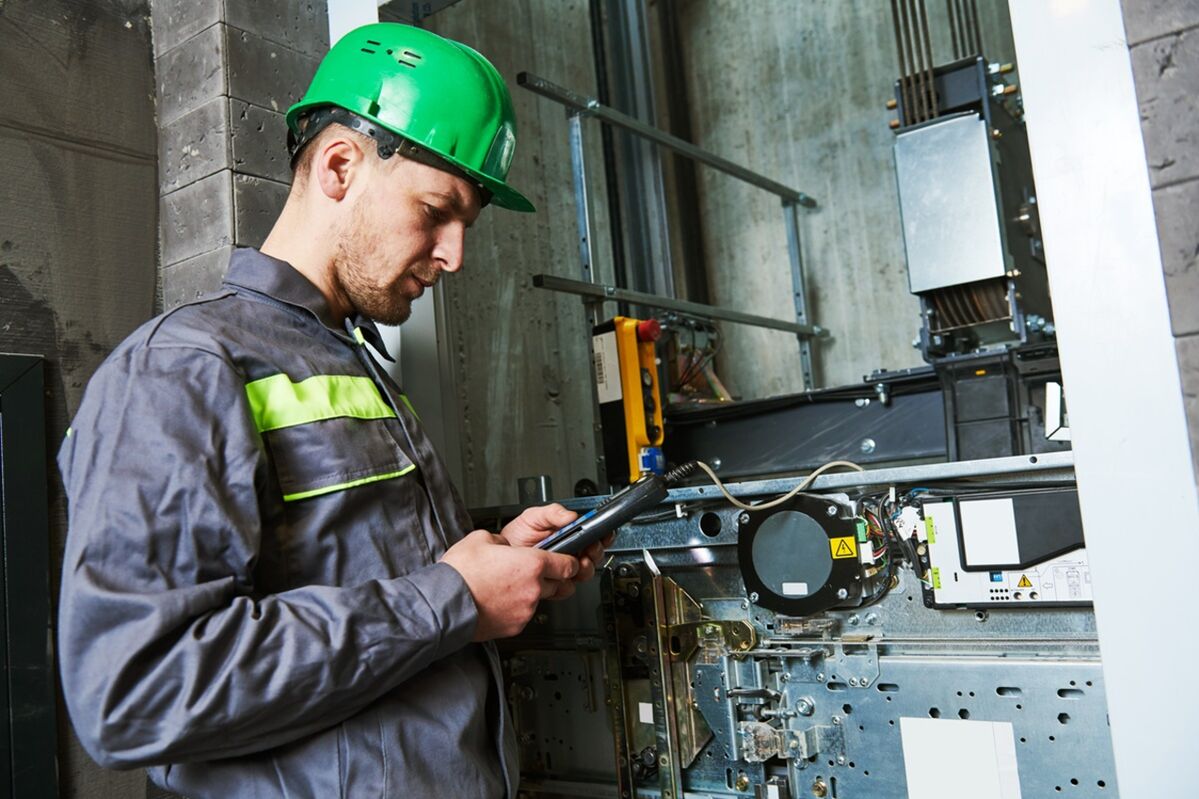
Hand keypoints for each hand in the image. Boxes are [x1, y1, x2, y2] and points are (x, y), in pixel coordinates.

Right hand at [440, 530, 579, 640]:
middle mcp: (534, 588)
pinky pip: (523, 614)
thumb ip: (502, 540)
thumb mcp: (481, 538)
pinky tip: (499, 601)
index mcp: (532, 563)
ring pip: (539, 600)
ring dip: (529, 593)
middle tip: (528, 572)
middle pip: (557, 583)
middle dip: (548, 577)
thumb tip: (505, 544)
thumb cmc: (461, 574)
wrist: (445, 604)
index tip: (565, 560)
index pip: (568, 564)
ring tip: (506, 586)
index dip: (568, 561)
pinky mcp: (515, 626)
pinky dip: (516, 608)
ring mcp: (526, 610)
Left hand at [501, 504, 612, 585]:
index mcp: (569, 534)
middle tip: (586, 550)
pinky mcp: (555, 584)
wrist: (501, 555)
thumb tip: (571, 515)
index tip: (601, 535)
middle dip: (594, 553)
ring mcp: (563, 569)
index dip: (602, 535)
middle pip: (595, 555)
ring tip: (572, 562)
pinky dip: (564, 584)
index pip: (594, 534)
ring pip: (585, 573)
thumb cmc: (516, 535)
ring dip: (583, 569)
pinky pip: (567, 588)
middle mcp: (570, 552)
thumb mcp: (534, 517)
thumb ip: (553, 512)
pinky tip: (556, 575)